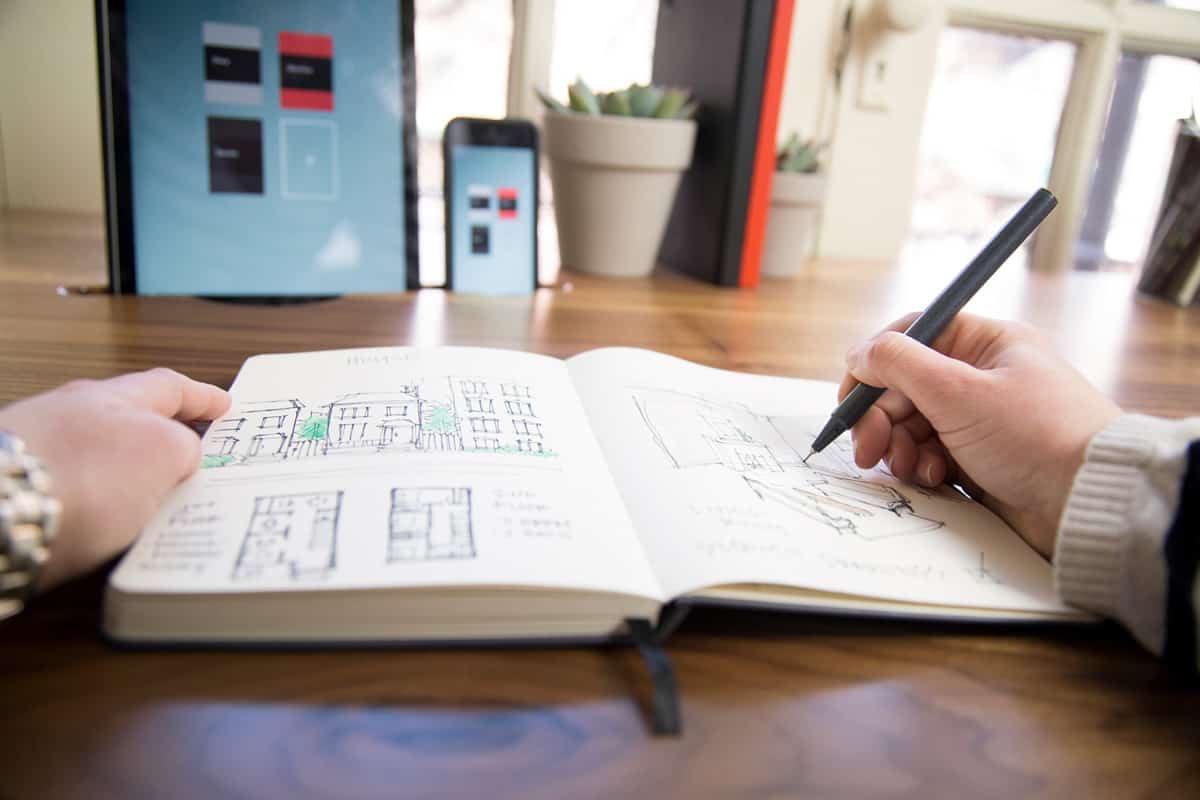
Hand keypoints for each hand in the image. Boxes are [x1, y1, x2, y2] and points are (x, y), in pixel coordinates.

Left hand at [0, 369, 229, 589]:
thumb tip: (177, 458)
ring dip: (124, 475)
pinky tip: (103, 527)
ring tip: (151, 506)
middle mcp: (67, 413)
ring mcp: (37, 450)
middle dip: (159, 437)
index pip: (167, 387)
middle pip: (126, 419)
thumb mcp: (164, 454)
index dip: (200, 398)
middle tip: (191, 457)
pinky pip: (72, 491)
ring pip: (96, 455)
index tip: (220, 404)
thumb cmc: (82, 477)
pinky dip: (94, 502)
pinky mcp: (18, 491)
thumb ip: (182, 448)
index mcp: (109, 394)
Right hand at [838, 313, 1120, 557]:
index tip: (851, 394)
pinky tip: (936, 479)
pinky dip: (923, 467)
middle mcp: (984, 378)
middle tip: (866, 450)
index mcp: (987, 344)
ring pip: (914, 425)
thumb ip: (899, 364)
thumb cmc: (1036, 436)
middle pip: (906, 386)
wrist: (1087, 503)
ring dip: (900, 447)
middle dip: (881, 418)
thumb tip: (857, 353)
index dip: (876, 363)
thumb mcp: (958, 390)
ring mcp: (982, 421)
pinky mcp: (980, 460)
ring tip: (911, 468)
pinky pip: (931, 456)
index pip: (914, 336)